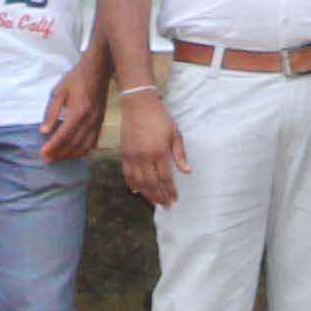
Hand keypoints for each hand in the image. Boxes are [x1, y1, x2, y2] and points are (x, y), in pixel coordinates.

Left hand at [39, 53, 108, 162]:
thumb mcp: (58, 92)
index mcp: (78, 111)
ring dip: (70, 154)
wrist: (98, 71)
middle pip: (74, 144)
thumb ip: (51, 113)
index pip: (64, 135)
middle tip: (46, 158)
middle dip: (59, 153)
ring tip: (57, 157)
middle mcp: (90, 120)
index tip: (42, 153)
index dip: (53, 146)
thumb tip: (44, 131)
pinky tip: (73, 152)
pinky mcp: (101, 123)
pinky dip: (82, 150)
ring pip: (84, 146)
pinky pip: (92, 142)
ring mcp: (97, 123)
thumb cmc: (76, 79)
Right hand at [112, 85, 182, 206]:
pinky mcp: (124, 153)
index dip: (170, 190)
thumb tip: (187, 171)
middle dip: (159, 197)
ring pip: (138, 182)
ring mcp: (132, 156)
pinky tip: (137, 191)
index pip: (165, 178)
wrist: (138, 104)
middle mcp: (144, 157)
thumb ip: (180, 154)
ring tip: (153, 202)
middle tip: (165, 206)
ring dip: (146, 194)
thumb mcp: (175, 133)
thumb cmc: (160, 117)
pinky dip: (131, 184)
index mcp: (159, 152)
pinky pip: (127, 174)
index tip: (175, 199)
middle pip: (151, 183)